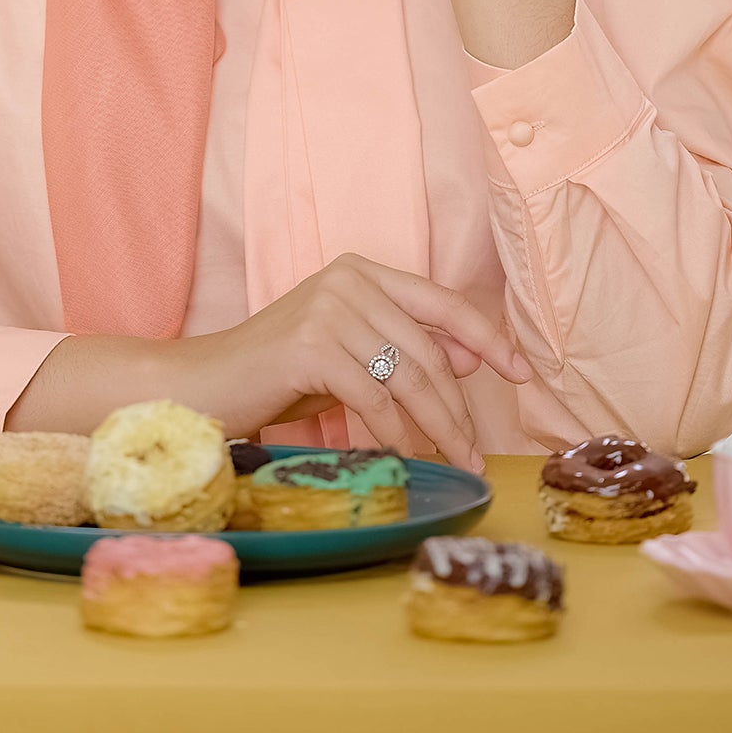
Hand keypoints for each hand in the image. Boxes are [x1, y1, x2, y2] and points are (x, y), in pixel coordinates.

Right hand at [184, 253, 533, 471]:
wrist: (207, 383)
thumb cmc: (280, 373)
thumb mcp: (351, 354)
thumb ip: (404, 349)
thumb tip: (476, 357)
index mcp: (362, 271)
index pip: (442, 303)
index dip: (488, 338)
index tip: (524, 372)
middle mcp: (349, 279)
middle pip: (428, 350)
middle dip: (458, 407)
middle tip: (476, 452)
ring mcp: (329, 308)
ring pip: (408, 377)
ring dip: (437, 427)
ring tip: (453, 461)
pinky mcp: (311, 345)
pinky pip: (374, 399)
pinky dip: (394, 434)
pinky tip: (403, 458)